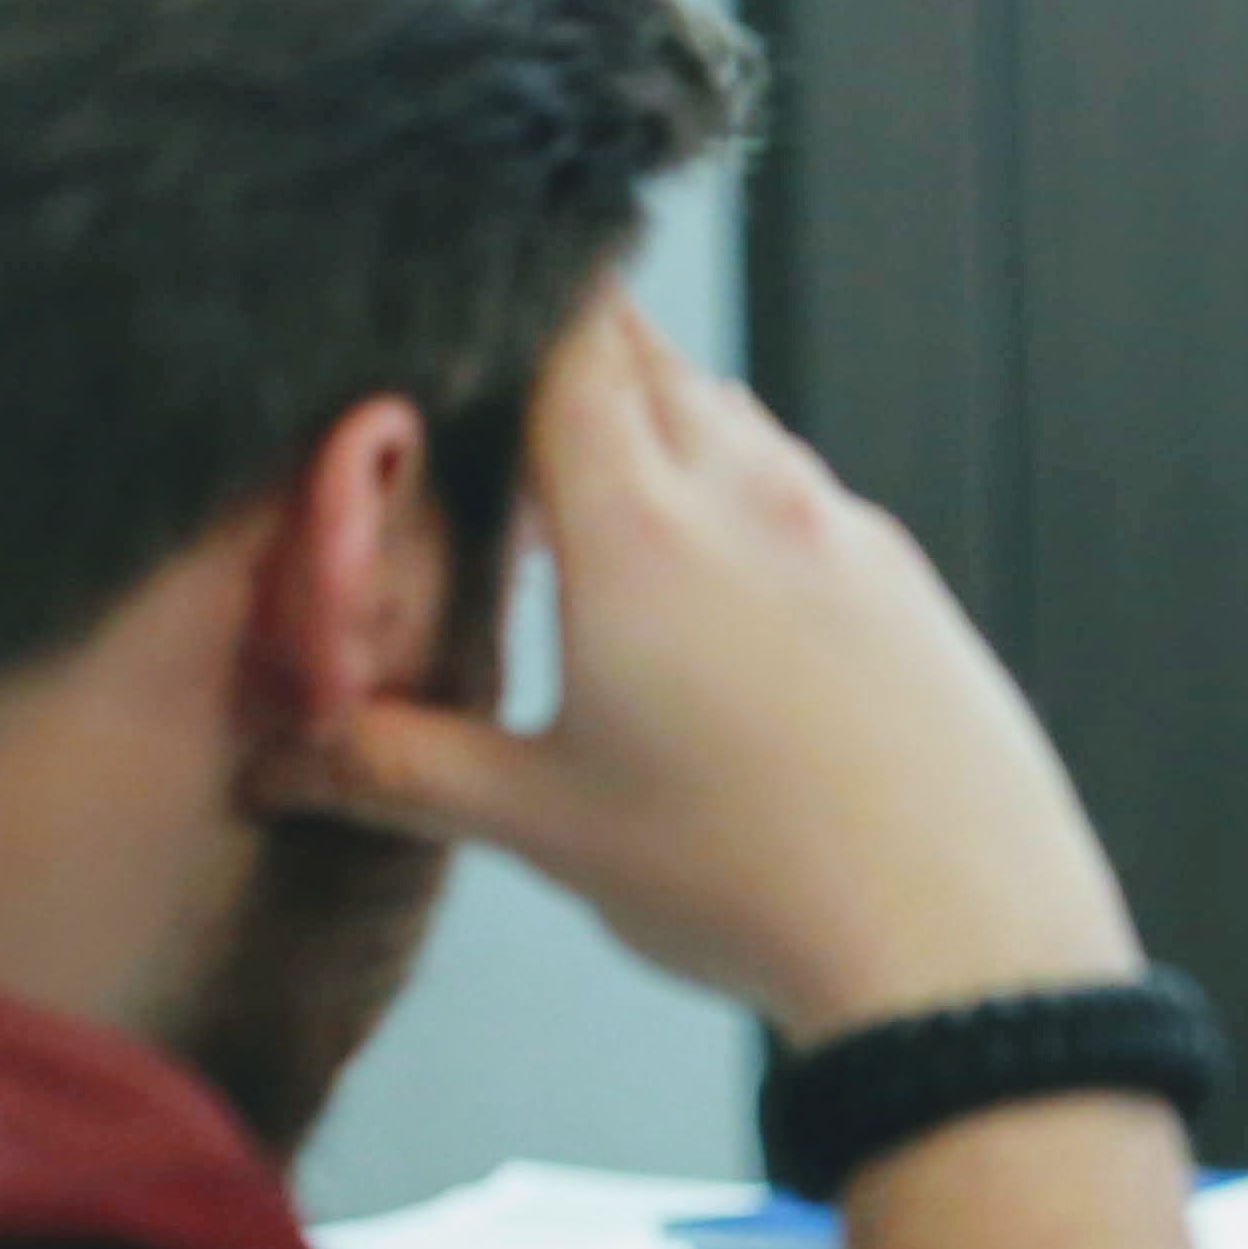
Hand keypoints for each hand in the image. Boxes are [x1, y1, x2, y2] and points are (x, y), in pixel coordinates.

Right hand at [290, 298, 1140, 1040]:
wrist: (961, 936)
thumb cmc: (753, 881)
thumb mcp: (544, 824)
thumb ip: (399, 765)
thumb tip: (287, 754)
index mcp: (641, 530)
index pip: (566, 345)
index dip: (506, 312)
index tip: (458, 316)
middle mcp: (754, 499)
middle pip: (649, 362)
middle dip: (569, 362)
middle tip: (498, 410)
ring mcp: (845, 532)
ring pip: (735, 421)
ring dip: (660, 432)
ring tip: (593, 518)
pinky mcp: (907, 583)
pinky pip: (807, 493)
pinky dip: (743, 498)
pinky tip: (712, 593)